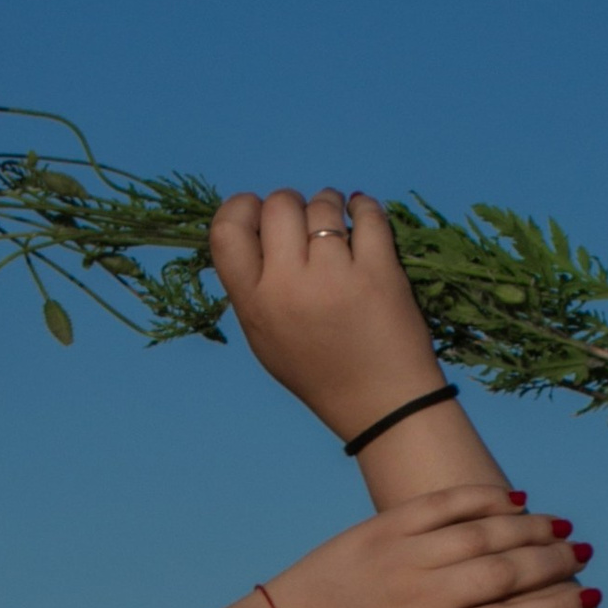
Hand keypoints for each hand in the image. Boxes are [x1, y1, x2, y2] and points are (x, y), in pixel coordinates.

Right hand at [209, 185, 437, 442]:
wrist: (381, 404)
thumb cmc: (320, 373)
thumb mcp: (266, 339)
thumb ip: (253, 287)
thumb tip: (257, 228)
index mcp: (255, 305)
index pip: (226, 231)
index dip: (240, 208)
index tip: (258, 211)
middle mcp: (289, 286)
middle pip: (278, 206)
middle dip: (290, 203)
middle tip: (306, 219)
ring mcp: (335, 276)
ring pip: (323, 205)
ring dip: (329, 202)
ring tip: (338, 218)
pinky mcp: (379, 271)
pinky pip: (367, 214)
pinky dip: (363, 207)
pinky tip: (361, 213)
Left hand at [262, 487, 596, 607]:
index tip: (590, 600)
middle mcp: (423, 595)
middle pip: (506, 574)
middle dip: (553, 563)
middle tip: (581, 556)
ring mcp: (404, 555)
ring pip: (481, 534)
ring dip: (527, 527)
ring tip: (559, 527)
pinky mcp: (384, 526)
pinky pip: (442, 504)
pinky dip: (480, 497)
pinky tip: (513, 500)